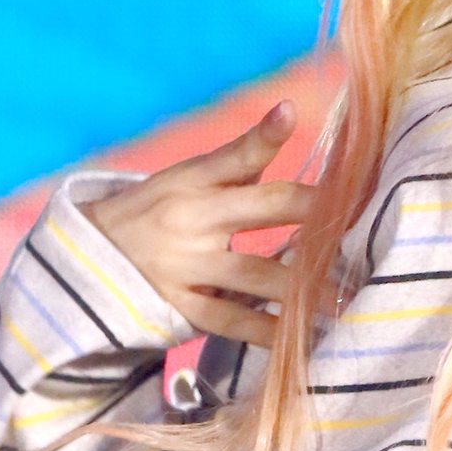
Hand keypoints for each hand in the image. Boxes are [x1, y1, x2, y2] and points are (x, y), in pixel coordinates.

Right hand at [78, 101, 327, 349]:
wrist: (86, 261)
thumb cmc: (156, 213)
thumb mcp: (185, 179)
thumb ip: (239, 160)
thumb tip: (288, 112)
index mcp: (194, 180)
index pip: (240, 155)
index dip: (268, 137)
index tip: (296, 119)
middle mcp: (192, 219)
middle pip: (267, 209)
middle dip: (319, 217)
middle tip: (366, 227)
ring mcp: (185, 264)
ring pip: (258, 274)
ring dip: (306, 286)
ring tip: (348, 294)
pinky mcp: (179, 306)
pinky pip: (232, 320)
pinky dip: (269, 331)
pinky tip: (304, 338)